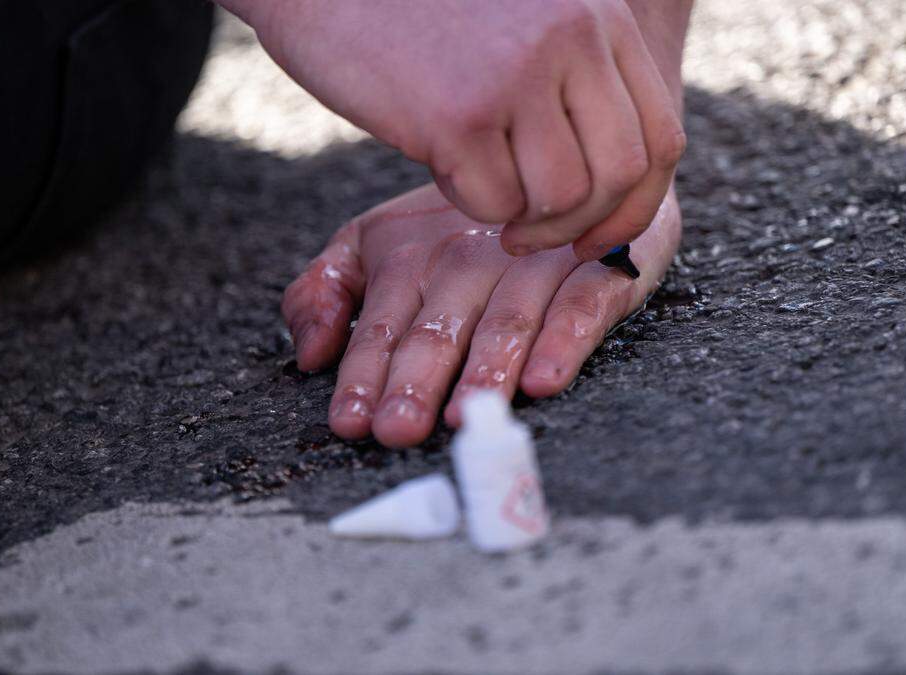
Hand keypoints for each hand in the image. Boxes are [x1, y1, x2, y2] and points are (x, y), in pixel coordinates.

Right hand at [227, 0, 687, 260]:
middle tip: (535, 236)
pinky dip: (471, 203)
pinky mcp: (459, 115)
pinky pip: (494, 202)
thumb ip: (577, 82)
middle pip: (621, 175)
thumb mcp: (524, 24)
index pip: (660, 137)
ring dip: (524, 221)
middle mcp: (571, 41)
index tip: (597, 233)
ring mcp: (517, 76)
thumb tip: (615, 185)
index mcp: (598, 19)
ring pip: (561, 198)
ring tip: (484, 192)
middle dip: (584, 225)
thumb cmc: (419, 12)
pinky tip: (441, 164)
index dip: (636, 204)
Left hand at [281, 183, 680, 446]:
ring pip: (507, 321)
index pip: (382, 325)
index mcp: (409, 258)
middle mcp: (467, 260)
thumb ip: (328, 292)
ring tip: (467, 415)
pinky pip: (581, 305)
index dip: (364, 374)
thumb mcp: (377, 246)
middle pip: (440, 328)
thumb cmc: (459, 227)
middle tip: (399, 429)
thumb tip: (310, 354)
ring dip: (486, 370)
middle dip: (416, 380)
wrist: (562, 166)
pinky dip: (564, 341)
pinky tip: (544, 378)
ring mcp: (534, 262)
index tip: (350, 421)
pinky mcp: (596, 267)